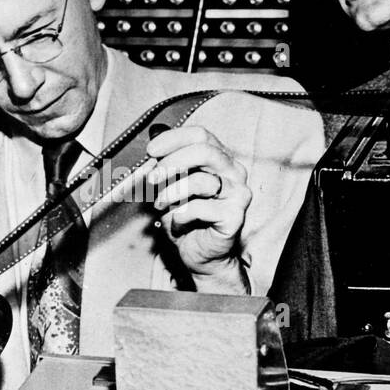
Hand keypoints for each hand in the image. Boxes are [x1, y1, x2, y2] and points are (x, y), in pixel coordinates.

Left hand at [145, 125, 251, 289]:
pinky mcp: (236, 216)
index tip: (151, 150)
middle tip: (152, 178)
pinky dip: (181, 215)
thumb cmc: (186, 219)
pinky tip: (178, 222)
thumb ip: (166, 167)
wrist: (199, 255)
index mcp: (220, 159)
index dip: (174, 139)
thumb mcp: (171, 187)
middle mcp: (234, 172)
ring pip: (201, 181)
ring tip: (160, 204)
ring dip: (172, 193)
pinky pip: (201, 208)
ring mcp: (238, 194)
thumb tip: (151, 147)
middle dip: (172, 163)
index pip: (201, 134)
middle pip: (204, 151)